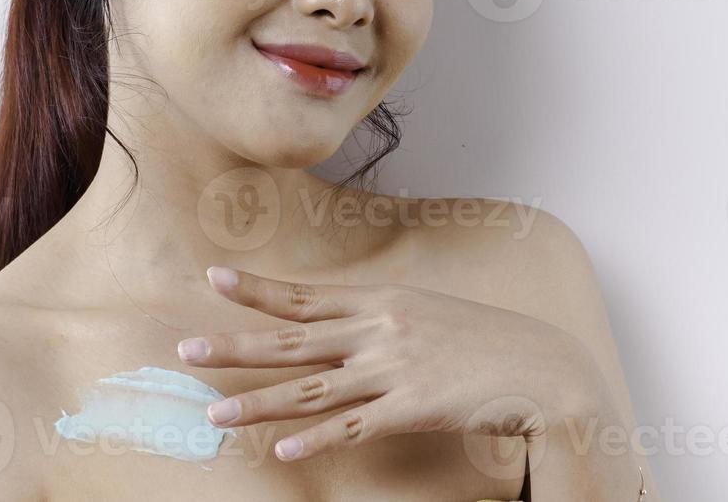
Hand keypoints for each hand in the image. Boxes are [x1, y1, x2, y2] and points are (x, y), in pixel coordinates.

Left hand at [173, 265, 603, 463]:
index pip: (306, 298)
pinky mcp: (411, 408)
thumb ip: (381, 320)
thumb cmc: (483, 341)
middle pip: (293, 341)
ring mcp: (393, 370)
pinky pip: (353, 427)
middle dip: (236, 345)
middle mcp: (379, 330)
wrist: (542, 367)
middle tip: (185, 348)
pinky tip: (282, 449)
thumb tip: (341, 327)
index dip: (258, 290)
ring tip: (214, 413)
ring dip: (258, 402)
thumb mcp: (427, 313)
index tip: (214, 278)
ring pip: (310, 389)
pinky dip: (315, 439)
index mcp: (382, 301)